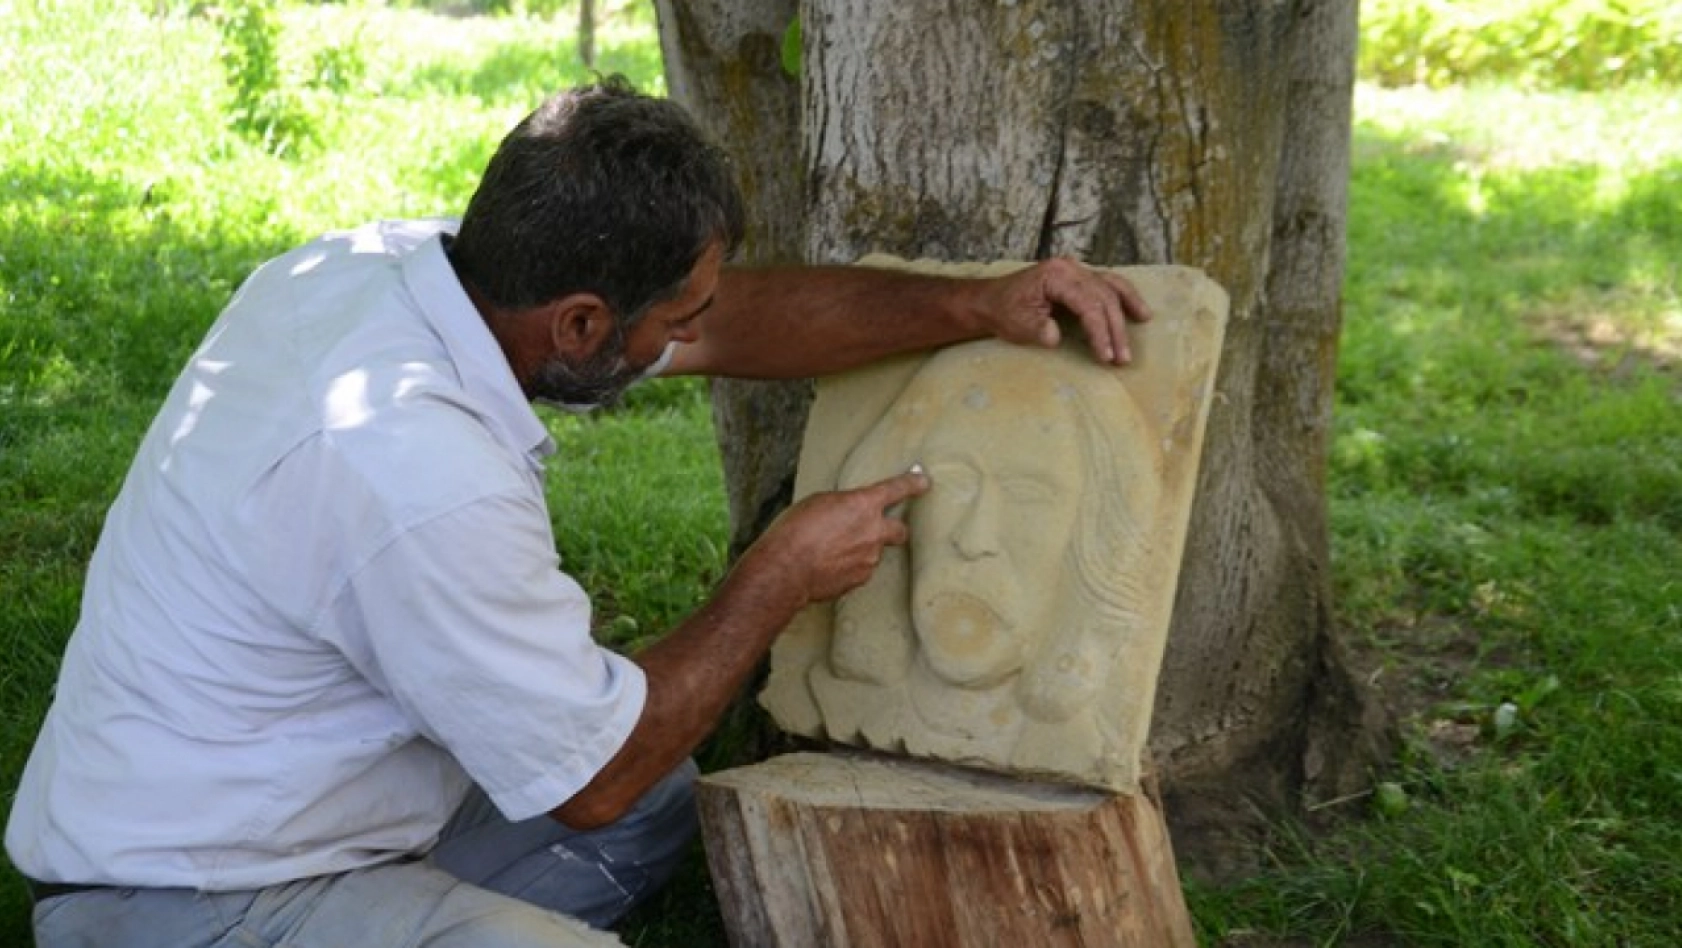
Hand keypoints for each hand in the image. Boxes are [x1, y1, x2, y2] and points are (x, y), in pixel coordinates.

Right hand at [744, 468, 930, 605]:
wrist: (787, 568)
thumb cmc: (795, 530)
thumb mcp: (819, 503)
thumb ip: (843, 505)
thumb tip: (849, 513)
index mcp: (862, 504)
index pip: (896, 489)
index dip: (912, 483)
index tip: (923, 481)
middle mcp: (874, 531)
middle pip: (900, 530)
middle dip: (895, 529)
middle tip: (880, 530)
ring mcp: (870, 558)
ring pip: (873, 552)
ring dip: (860, 550)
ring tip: (831, 552)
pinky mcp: (860, 579)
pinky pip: (860, 570)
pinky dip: (848, 567)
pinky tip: (828, 566)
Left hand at [973, 258, 1152, 364]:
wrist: (991, 301)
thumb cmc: (1004, 311)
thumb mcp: (1016, 323)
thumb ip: (1036, 329)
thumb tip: (1055, 336)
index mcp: (1056, 275)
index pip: (1088, 304)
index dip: (1099, 331)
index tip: (1105, 356)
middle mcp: (1071, 268)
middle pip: (1104, 297)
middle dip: (1115, 329)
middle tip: (1121, 358)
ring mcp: (1077, 271)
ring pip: (1111, 287)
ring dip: (1128, 308)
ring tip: (1143, 325)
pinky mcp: (1079, 278)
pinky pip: (1108, 284)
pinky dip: (1125, 296)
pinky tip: (1138, 310)